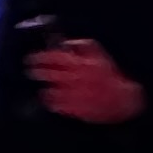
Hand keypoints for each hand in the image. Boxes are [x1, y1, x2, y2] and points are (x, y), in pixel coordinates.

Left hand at [28, 38, 143, 124]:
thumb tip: (65, 42)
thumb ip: (81, 45)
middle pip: (51, 74)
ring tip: (41, 85)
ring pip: (52, 91)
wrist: (122, 100)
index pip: (56, 58)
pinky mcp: (76, 109)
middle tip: (30, 70)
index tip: (31, 57)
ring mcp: (76, 95)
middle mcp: (77, 79)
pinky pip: (57, 106)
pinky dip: (50, 101)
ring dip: (44, 87)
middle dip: (38, 71)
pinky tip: (48, 97)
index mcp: (83, 64)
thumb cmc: (110, 75)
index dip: (41, 57)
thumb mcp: (99, 55)